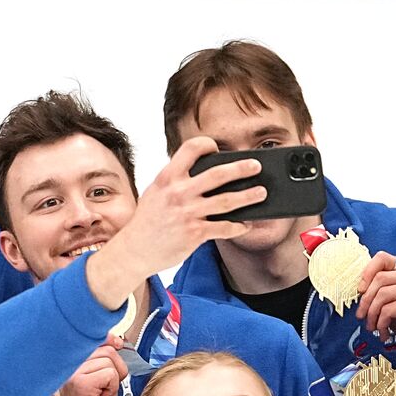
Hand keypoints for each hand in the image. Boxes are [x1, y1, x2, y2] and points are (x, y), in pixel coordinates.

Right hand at [62, 336, 127, 395]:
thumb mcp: (100, 377)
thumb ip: (105, 357)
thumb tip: (116, 340)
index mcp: (70, 360)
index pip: (95, 338)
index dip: (110, 341)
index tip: (117, 343)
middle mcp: (68, 364)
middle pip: (107, 350)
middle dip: (114, 369)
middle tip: (104, 387)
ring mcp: (72, 373)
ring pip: (109, 362)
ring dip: (112, 380)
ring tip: (99, 393)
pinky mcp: (80, 383)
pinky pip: (110, 374)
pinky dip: (111, 388)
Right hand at [85, 137, 257, 309]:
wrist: (135, 250)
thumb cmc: (146, 222)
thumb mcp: (155, 193)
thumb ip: (175, 181)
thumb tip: (202, 173)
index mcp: (167, 177)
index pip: (191, 149)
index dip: (207, 145)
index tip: (217, 149)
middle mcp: (178, 192)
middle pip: (218, 174)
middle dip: (241, 168)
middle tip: (256, 167)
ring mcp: (188, 213)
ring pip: (227, 201)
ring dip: (248, 196)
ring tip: (261, 193)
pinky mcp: (195, 233)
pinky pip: (224, 228)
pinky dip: (238, 227)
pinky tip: (245, 225)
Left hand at [355, 251, 395, 357]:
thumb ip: (382, 294)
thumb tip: (360, 293)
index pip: (384, 259)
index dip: (367, 271)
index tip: (360, 289)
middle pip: (380, 278)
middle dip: (365, 299)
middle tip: (361, 315)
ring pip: (382, 294)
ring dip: (372, 314)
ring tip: (372, 326)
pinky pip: (388, 310)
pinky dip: (381, 323)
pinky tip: (384, 332)